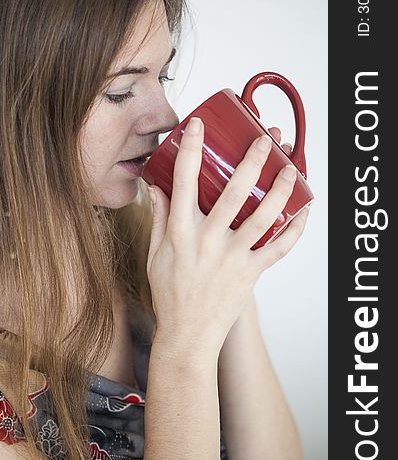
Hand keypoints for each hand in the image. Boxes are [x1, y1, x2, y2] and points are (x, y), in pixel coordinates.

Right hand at [146, 118, 308, 354]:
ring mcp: (232, 258)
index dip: (192, 150)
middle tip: (265, 140)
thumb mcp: (156, 253)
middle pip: (234, 193)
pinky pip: (278, 249)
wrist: (187, 334)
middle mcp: (207, 241)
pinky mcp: (250, 273)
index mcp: (181, 233)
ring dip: (280, 191)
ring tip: (291, 170)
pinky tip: (303, 213)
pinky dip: (294, 231)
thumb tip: (156, 187)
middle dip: (251, 161)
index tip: (198, 125)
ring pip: (262, 217)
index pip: (184, 182)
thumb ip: (159, 217)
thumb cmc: (170, 294)